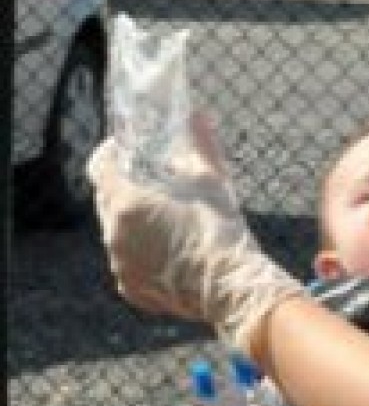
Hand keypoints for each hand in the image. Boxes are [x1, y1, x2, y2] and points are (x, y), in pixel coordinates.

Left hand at [88, 133, 301, 355]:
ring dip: (136, 224)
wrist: (232, 287)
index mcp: (126, 203)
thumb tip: (198, 116)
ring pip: (118, 234)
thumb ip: (200, 144)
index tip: (127, 151)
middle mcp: (114, 235)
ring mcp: (120, 265)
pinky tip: (171, 254)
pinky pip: (130, 264)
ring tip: (169, 223)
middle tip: (156, 186)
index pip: (99, 166)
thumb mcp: (213, 180)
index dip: (111, 154)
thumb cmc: (222, 231)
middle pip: (107, 201)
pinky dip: (144, 256)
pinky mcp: (133, 289)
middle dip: (127, 190)